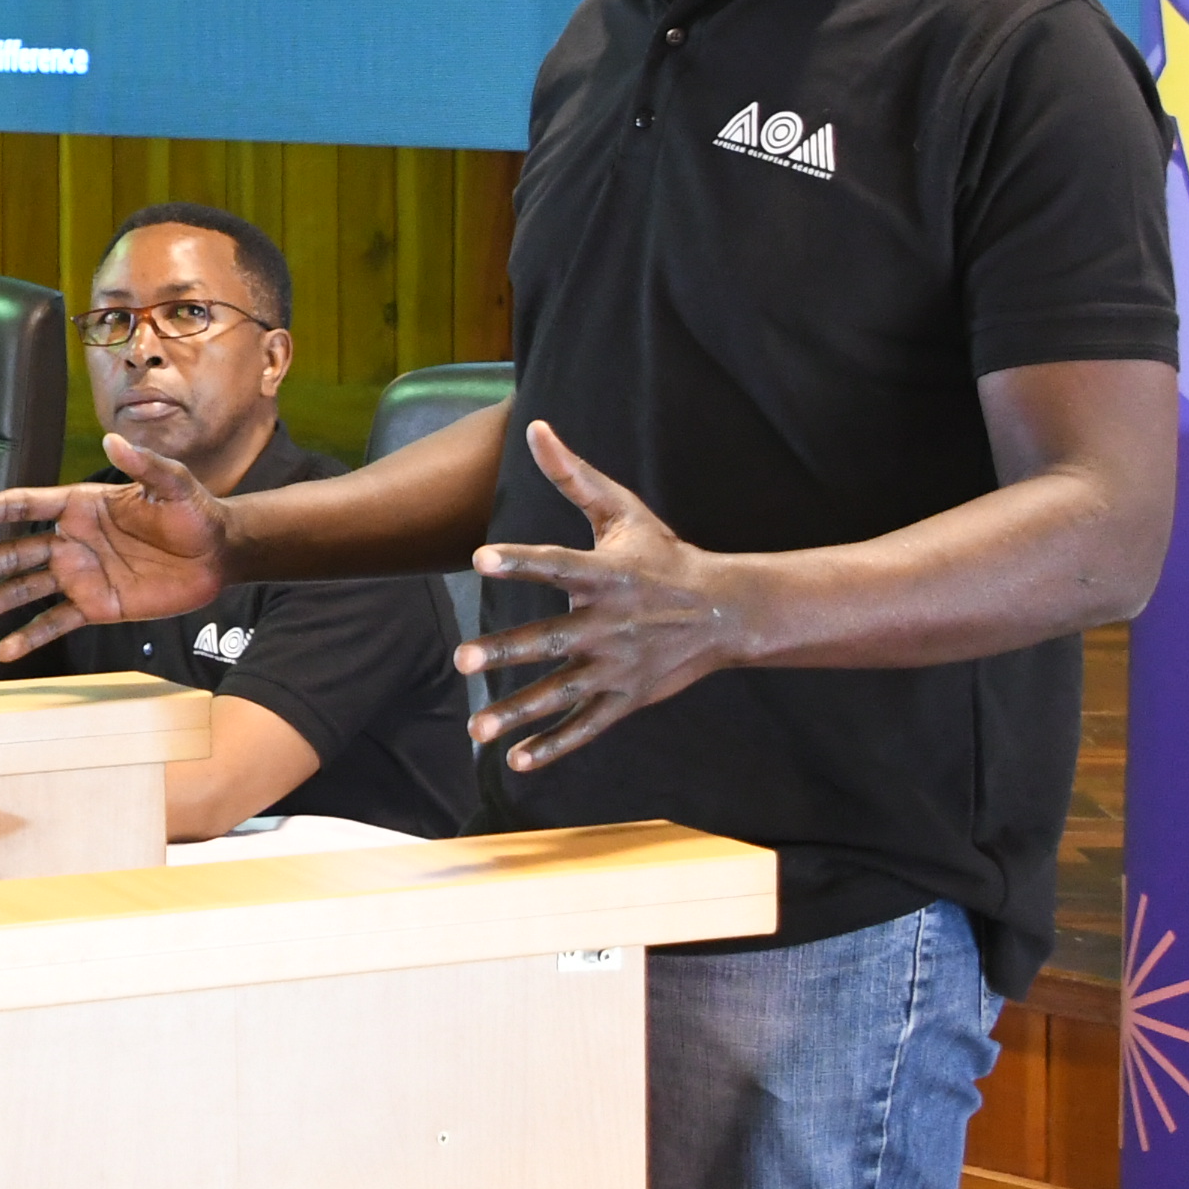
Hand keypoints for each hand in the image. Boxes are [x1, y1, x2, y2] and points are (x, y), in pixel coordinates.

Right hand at [0, 436, 232, 660]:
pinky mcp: (97, 605)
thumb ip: (143, 465)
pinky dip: (29, 637)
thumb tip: (114, 440)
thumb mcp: (174, 484)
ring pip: (23, 590)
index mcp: (81, 505)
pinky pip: (56, 622)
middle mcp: (71, 540)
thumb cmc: (196, 511)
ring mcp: (80, 575)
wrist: (219, 554)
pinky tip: (3, 652)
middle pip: (10, 553)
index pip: (24, 506)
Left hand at [461, 421, 755, 773]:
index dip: (520, 562)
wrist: (725, 612)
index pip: (557, 566)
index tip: (480, 558)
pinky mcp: (626, 698)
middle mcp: (610, 624)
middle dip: (507, 652)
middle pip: (552, 641)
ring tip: (476, 728)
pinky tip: (515, 760)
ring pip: (562, 693)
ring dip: (518, 713)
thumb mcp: (624, 512)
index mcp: (607, 575)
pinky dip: (554, 746)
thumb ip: (574, 476)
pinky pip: (586, 727)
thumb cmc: (664, 555)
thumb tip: (537, 428)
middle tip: (463, 659)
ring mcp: (618, 666)